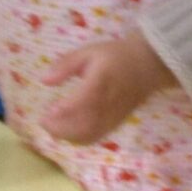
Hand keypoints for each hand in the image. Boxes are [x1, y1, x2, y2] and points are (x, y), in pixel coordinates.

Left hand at [40, 34, 177, 143]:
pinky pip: (96, 136)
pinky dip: (79, 139)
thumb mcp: (89, 52)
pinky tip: (69, 132)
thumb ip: (66, 65)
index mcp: (100, 82)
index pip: (82, 101)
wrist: (148, 66)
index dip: (63, 110)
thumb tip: (44, 80)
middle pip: (83, 125)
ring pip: (88, 135)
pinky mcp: (116, 123)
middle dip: (60, 128)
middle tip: (44, 121)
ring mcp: (113, 116)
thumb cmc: (115, 56)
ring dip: (67, 136)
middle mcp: (107, 103)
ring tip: (53, 127)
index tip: (46, 112)